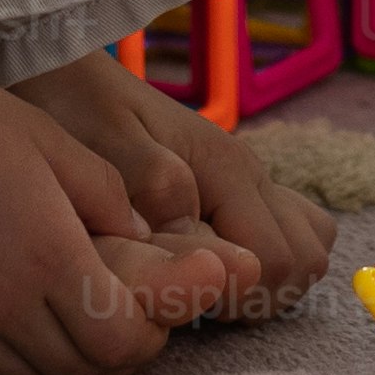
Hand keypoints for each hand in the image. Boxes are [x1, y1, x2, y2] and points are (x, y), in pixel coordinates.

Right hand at [0, 41, 260, 374]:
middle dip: (113, 348)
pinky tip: (0, 313)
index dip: (153, 330)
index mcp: (45, 255)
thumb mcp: (46, 137)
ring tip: (62, 308)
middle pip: (79, 372)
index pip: (123, 341)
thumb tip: (142, 245)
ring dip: (58, 356)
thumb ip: (106, 200)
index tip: (155, 300)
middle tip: (119, 307)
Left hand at [10, 47, 333, 304]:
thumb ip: (154, 183)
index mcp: (226, 166)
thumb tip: (199, 239)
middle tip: (197, 295)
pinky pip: (291, 234)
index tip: (185, 299)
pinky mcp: (239, 190)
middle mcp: (251, 174)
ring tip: (206, 285)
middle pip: (303, 262)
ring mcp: (250, 182)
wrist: (66, 75)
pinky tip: (213, 268)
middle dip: (261, 295)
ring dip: (270, 283)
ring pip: (308, 251)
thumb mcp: (103, 141)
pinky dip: (268, 264)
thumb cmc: (79, 108)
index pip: (277, 260)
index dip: (240, 296)